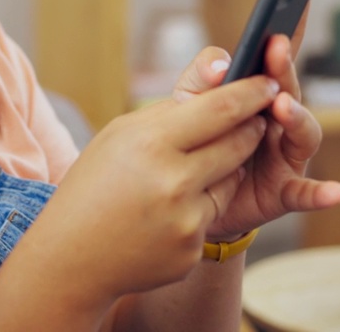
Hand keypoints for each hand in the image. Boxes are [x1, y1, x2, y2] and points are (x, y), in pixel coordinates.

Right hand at [33, 70, 278, 304]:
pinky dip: (197, 209)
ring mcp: (185, 220)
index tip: (269, 81)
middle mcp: (173, 181)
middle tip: (254, 118)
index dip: (252, 92)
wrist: (71, 257)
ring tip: (188, 170)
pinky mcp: (192, 250)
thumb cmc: (93, 185)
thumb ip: (169, 112)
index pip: (221, 108)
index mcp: (151, 142)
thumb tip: (219, 86)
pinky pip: (212, 216)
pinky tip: (165, 214)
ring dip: (224, 169)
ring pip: (230, 179)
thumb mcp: (119, 134)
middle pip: (238, 143)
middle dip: (250, 127)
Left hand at [184, 0, 339, 240]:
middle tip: (274, 47)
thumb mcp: (186, 106)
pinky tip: (335, 191)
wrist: (184, 200)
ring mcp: (285, 153)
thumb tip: (221, 64)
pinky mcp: (283, 190)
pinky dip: (322, 193)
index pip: (277, 48)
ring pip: (302, 132)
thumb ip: (201, 81)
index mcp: (257, 90)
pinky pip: (306, 192)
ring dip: (297, 118)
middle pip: (289, 85)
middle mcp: (279, 116)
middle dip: (284, 66)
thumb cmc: (195, 144)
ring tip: (283, 106)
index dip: (292, 14)